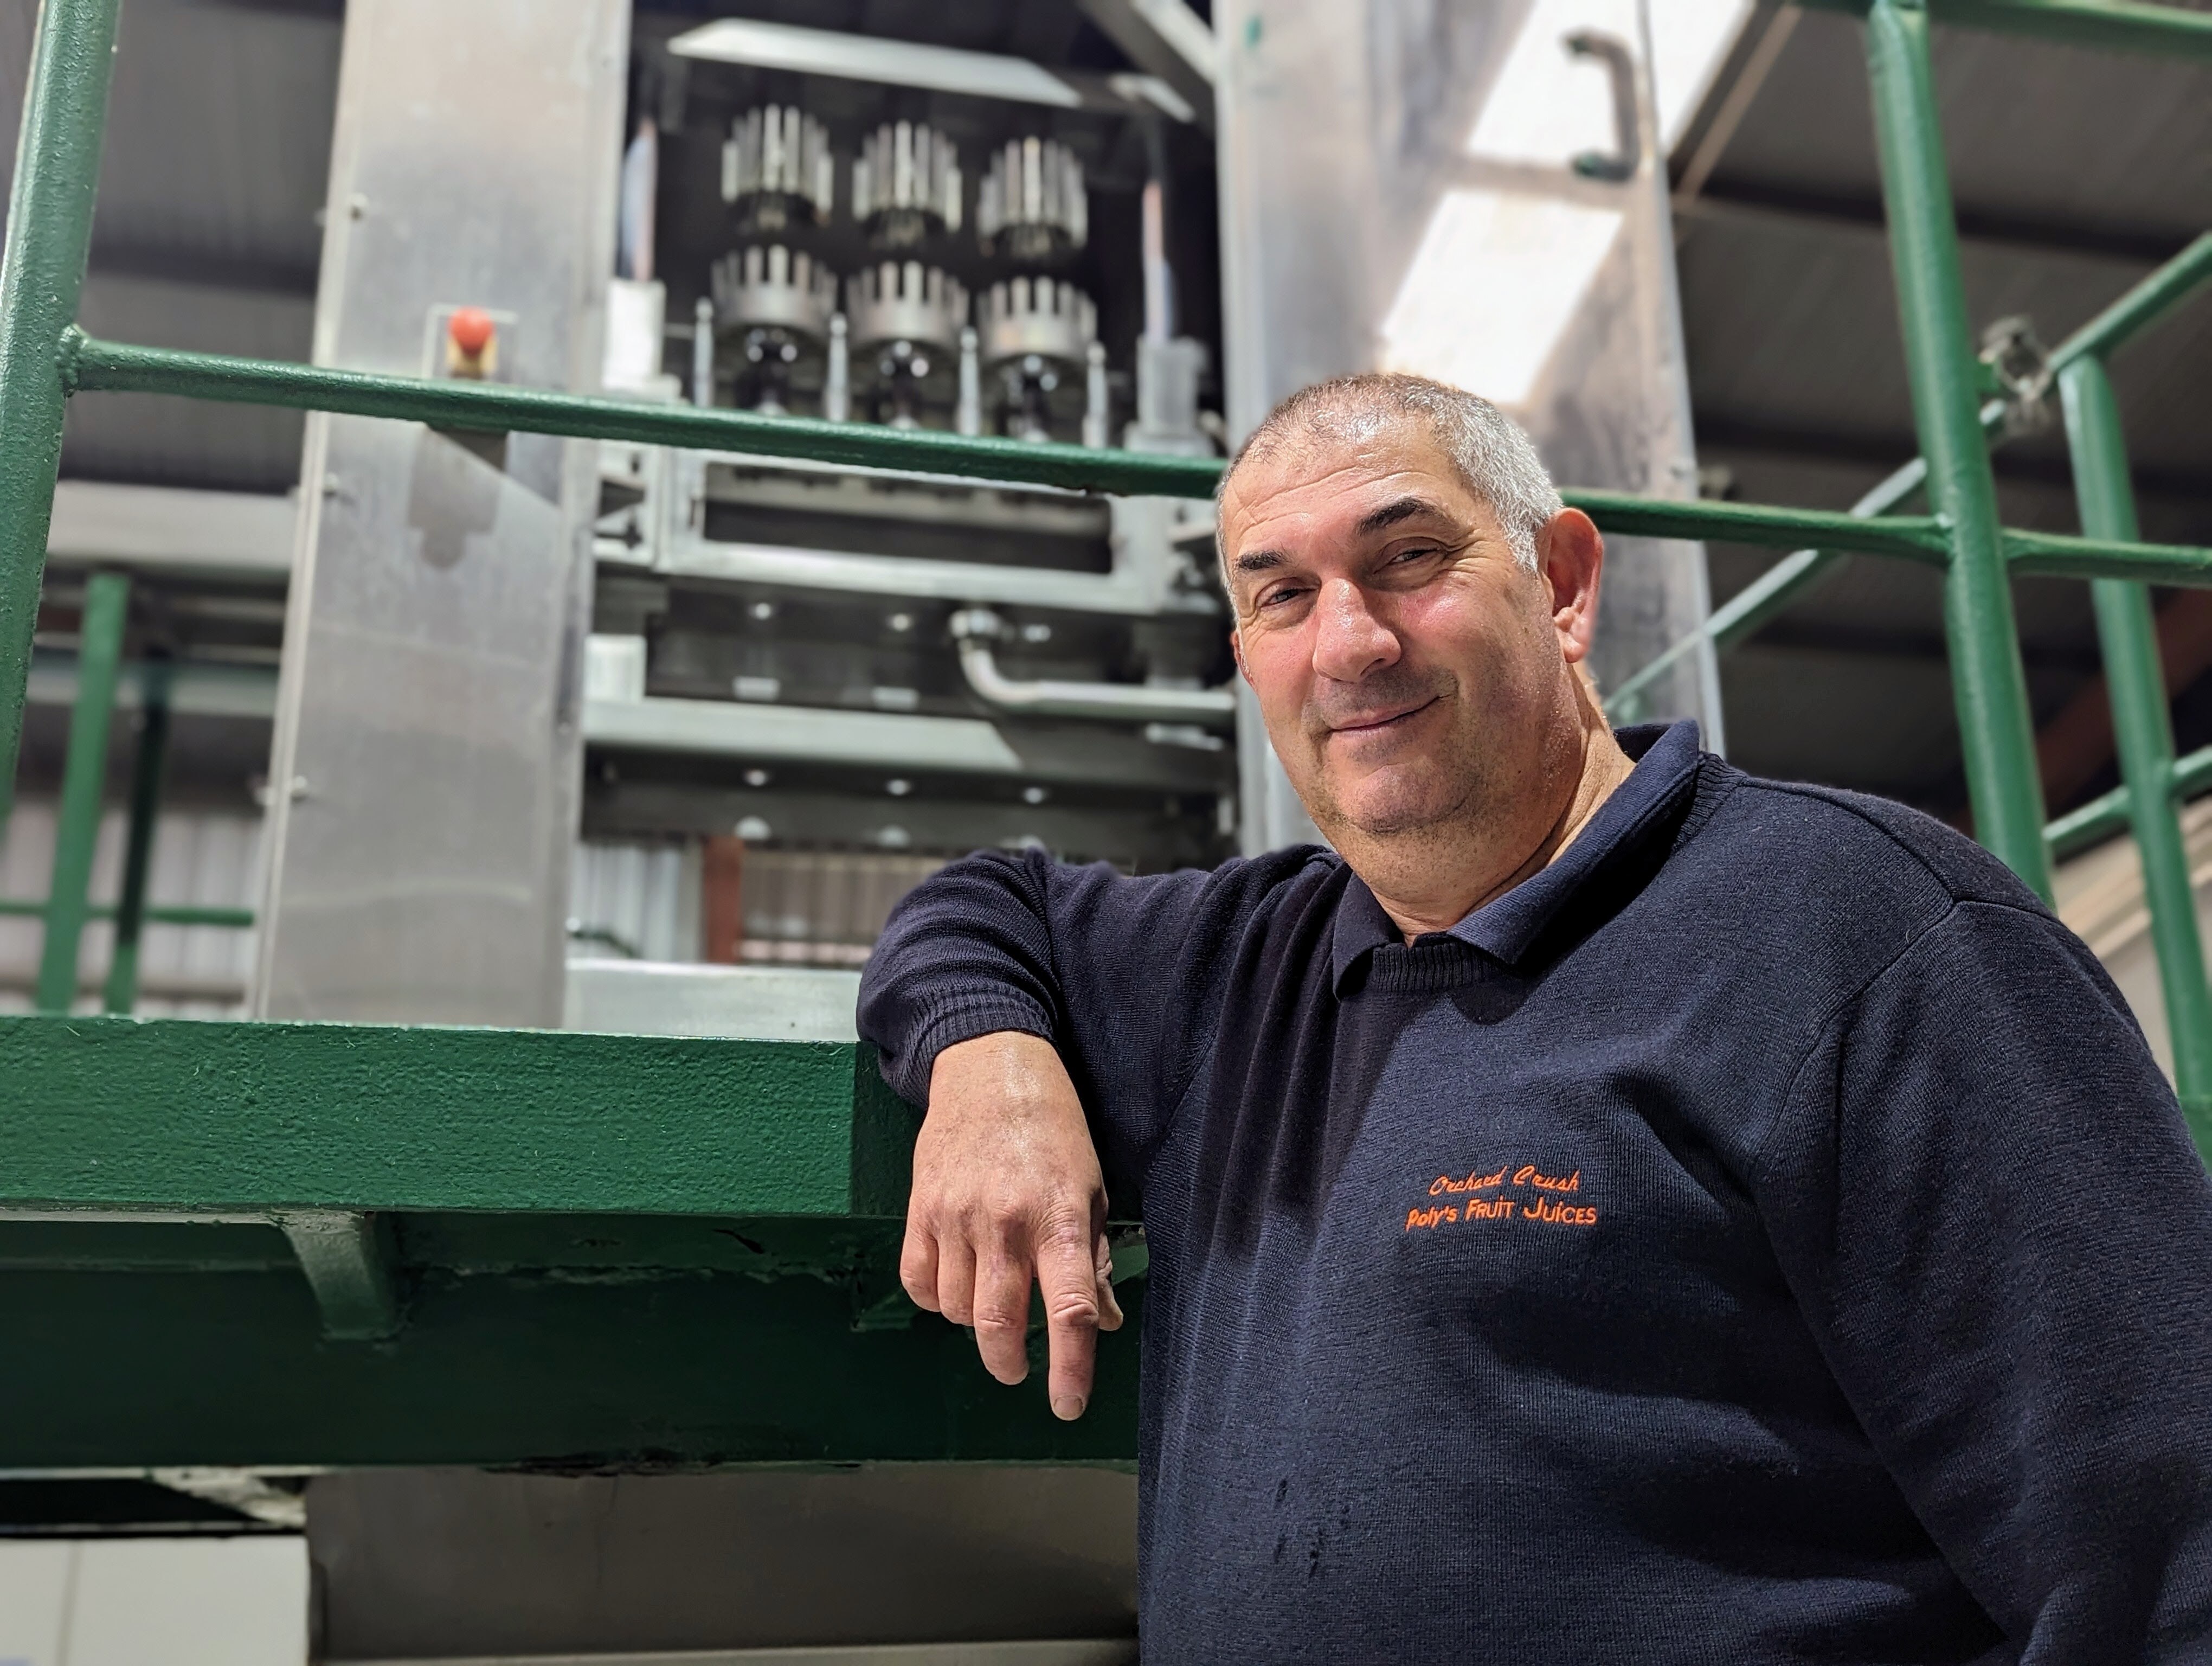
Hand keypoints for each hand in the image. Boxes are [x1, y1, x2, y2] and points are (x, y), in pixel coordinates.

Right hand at [903, 1030, 1124, 1418]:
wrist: (989, 1067)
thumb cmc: (1052, 1128)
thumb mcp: (1091, 1186)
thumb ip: (1092, 1259)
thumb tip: (1106, 1323)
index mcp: (1059, 1217)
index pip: (1069, 1310)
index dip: (1070, 1368)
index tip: (1068, 1407)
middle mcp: (1006, 1221)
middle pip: (998, 1324)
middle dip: (1008, 1363)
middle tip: (1018, 1370)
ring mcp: (956, 1215)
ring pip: (957, 1309)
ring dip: (975, 1324)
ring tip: (993, 1304)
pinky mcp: (920, 1208)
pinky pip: (918, 1281)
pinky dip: (936, 1298)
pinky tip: (956, 1284)